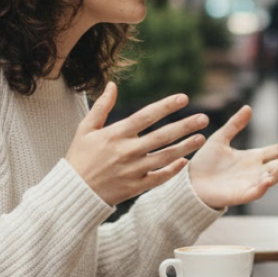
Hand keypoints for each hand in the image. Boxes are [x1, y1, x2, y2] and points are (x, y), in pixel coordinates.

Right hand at [66, 83, 209, 205]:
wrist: (74, 192)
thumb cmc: (80, 157)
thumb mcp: (85, 129)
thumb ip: (101, 106)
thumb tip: (112, 84)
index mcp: (116, 135)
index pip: (146, 116)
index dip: (166, 106)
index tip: (184, 98)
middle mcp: (127, 151)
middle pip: (162, 136)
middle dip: (185, 126)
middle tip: (204, 118)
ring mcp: (133, 170)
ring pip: (165, 157)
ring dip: (185, 147)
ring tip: (201, 138)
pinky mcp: (136, 187)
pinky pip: (159, 177)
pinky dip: (173, 170)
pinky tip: (185, 161)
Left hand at [188, 105, 277, 208]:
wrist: (191, 182)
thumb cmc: (205, 162)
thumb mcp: (220, 138)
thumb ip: (235, 125)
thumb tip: (248, 107)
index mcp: (253, 157)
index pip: (277, 149)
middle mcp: (256, 171)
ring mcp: (251, 183)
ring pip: (273, 177)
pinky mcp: (242, 195)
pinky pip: (257, 191)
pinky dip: (264, 186)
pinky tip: (268, 178)